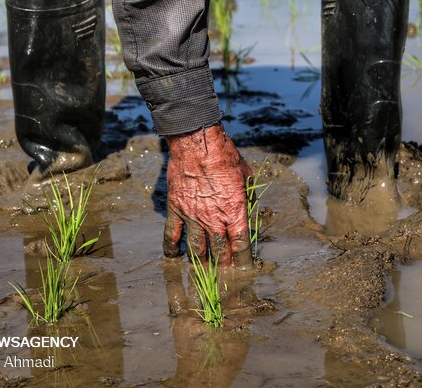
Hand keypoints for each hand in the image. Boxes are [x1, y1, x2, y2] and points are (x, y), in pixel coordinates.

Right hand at [163, 124, 252, 268]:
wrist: (197, 143)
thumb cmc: (225, 156)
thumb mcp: (246, 176)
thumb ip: (249, 198)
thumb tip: (250, 211)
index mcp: (235, 211)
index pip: (241, 245)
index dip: (243, 261)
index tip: (245, 271)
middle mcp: (213, 219)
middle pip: (220, 252)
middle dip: (225, 267)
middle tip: (226, 277)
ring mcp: (192, 216)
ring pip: (196, 249)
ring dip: (201, 263)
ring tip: (204, 272)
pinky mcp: (175, 210)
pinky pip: (171, 235)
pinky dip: (171, 249)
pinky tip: (174, 258)